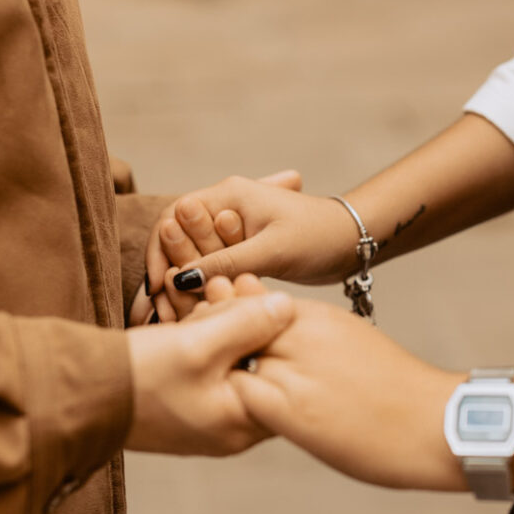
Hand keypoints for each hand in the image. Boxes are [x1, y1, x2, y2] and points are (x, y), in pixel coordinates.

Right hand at [124, 287, 293, 455]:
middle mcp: (232, 429)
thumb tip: (288, 306)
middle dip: (244, 319)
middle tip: (221, 286)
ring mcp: (209, 419)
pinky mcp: (188, 406)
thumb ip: (248, 323)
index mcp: (244, 423)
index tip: (250, 287)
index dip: (273, 323)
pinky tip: (190, 319)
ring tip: (202, 297)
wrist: (78, 395)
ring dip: (222, 325)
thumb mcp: (199, 345)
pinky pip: (211, 368)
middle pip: (258, 363)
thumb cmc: (139, 378)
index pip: (281, 368)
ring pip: (233, 361)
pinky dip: (204, 341)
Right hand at [143, 173, 361, 315]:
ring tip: (174, 320)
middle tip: (162, 312)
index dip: (161, 253)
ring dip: (182, 286)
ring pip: (192, 258)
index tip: (160, 287)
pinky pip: (210, 269)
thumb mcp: (271, 251)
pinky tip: (196, 317)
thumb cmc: (318, 237)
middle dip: (167, 274)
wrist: (352, 242)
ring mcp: (231, 231)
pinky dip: (201, 290)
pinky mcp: (241, 251)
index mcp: (227, 194)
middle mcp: (224, 208)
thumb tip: (180, 281)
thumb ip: (226, 263)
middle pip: (177, 240)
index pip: (173, 218)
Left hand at [234, 300, 467, 490]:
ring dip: (223, 374)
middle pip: (231, 323)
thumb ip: (310, 336)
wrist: (438, 424)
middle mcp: (301, 333)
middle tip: (214, 371)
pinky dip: (233, 406)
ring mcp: (296, 368)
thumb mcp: (351, 342)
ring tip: (227, 398)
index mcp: (316, 315)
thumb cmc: (397, 390)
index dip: (231, 324)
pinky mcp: (292, 409)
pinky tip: (242, 422)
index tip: (228, 346)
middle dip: (218, 344)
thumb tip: (278, 336)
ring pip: (230, 357)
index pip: (250, 304)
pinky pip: (240, 396)